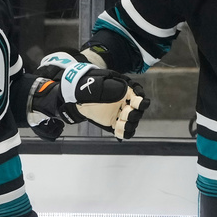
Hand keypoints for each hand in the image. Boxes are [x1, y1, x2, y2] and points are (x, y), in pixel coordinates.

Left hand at [31, 51, 150, 139]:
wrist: (75, 98)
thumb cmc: (87, 87)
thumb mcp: (98, 83)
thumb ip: (110, 87)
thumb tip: (123, 92)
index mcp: (124, 90)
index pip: (139, 95)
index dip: (140, 100)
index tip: (137, 101)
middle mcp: (124, 102)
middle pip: (137, 111)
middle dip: (134, 113)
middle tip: (126, 113)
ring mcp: (119, 113)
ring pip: (132, 122)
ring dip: (130, 124)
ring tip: (121, 124)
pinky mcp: (113, 123)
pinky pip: (124, 131)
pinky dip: (124, 133)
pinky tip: (119, 132)